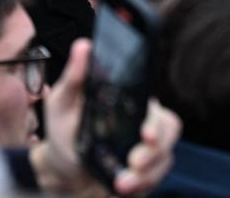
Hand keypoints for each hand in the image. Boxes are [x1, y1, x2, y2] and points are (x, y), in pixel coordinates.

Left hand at [32, 39, 180, 195]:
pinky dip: (141, 187)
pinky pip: (154, 181)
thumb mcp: (62, 102)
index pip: (156, 111)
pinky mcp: (144, 174)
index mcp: (131, 104)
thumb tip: (84, 45)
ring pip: (164, 161)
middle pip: (168, 136)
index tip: (146, 136)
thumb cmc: (64, 128)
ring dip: (146, 176)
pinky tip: (121, 189)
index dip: (157, 124)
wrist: (62, 167)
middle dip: (153, 154)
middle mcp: (145, 125)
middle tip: (132, 163)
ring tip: (121, 184)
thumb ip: (75, 76)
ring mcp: (147, 151)